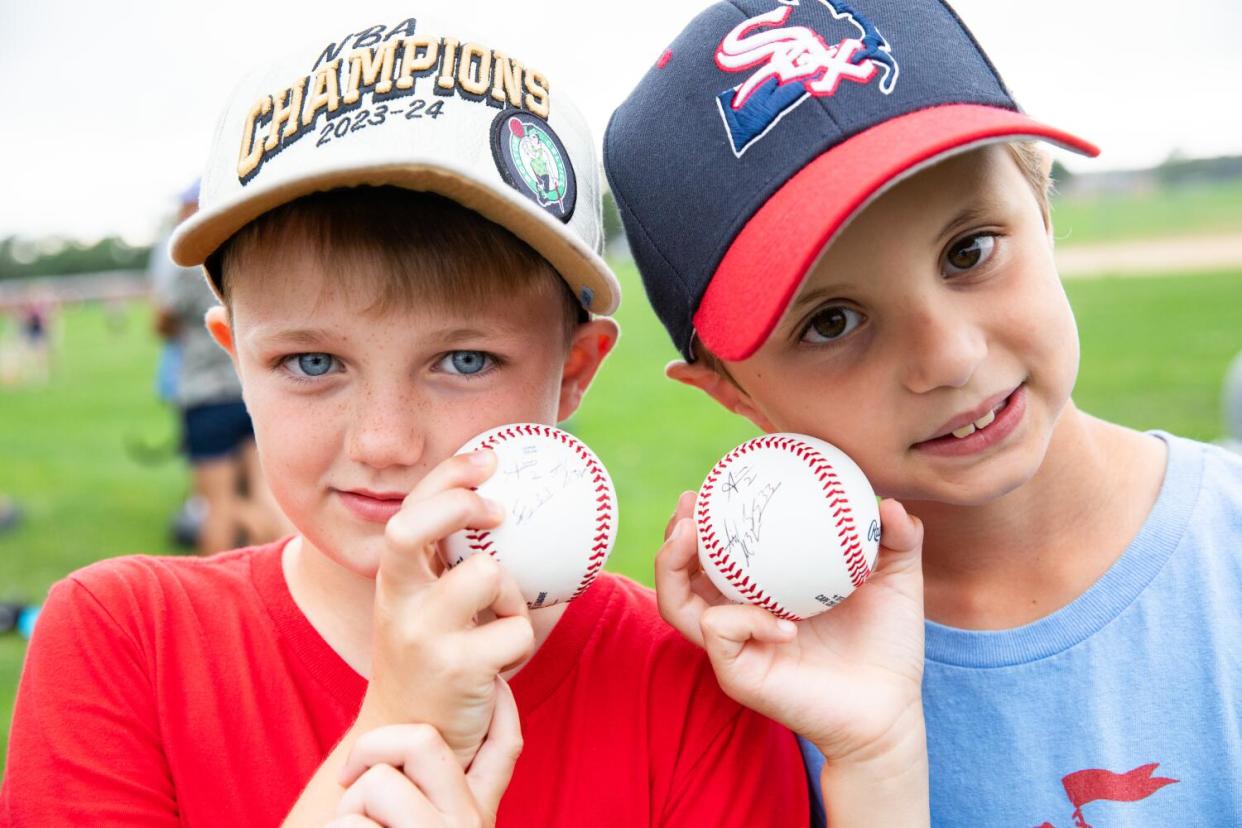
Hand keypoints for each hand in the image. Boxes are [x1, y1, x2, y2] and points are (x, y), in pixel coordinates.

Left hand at [329, 678, 521, 827]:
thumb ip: (438, 796)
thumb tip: (420, 738)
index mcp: (479, 818)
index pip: (506, 746)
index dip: (501, 704)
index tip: (493, 684)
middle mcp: (469, 827)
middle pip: (424, 741)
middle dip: (373, 748)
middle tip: (352, 778)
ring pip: (377, 784)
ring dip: (346, 813)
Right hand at [360, 450, 534, 768]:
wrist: (412, 736)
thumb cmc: (440, 660)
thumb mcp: (438, 609)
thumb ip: (469, 568)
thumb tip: (542, 525)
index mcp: (397, 579)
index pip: (410, 510)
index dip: (447, 475)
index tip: (490, 459)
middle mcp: (398, 600)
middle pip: (411, 528)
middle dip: (459, 504)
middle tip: (500, 511)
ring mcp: (422, 634)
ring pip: (488, 574)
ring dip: (511, 593)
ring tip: (499, 621)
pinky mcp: (455, 667)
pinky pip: (518, 629)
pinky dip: (523, 640)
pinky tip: (501, 662)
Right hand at [656, 491, 925, 762]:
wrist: (891, 708)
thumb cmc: (887, 646)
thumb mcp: (897, 581)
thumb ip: (898, 539)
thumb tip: (887, 503)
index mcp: (764, 588)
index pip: (716, 549)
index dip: (702, 517)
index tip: (712, 484)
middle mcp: (739, 613)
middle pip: (678, 573)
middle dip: (671, 536)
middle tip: (689, 510)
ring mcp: (734, 644)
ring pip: (675, 603)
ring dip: (671, 566)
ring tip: (689, 537)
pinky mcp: (738, 674)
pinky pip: (719, 633)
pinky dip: (742, 618)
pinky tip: (785, 624)